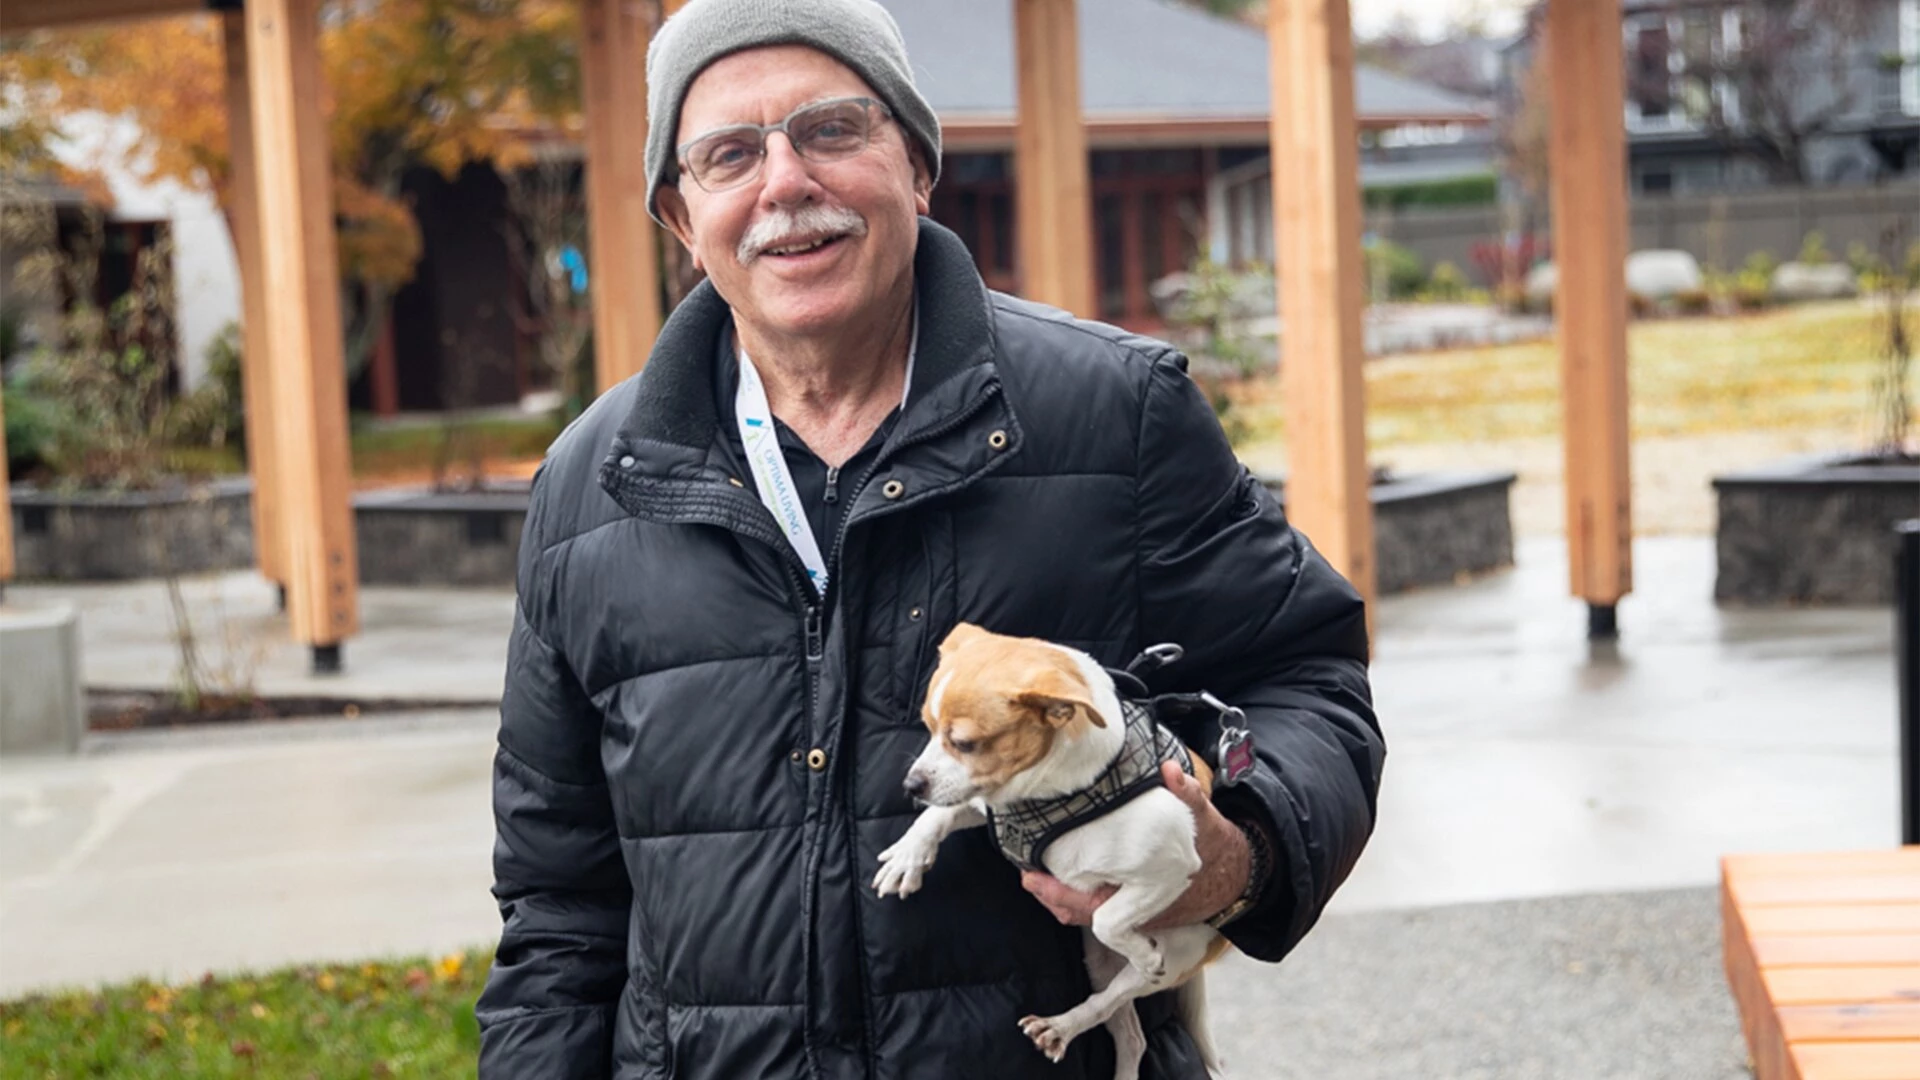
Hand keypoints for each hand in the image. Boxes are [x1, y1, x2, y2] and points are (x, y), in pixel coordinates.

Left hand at [1020, 761, 1250, 929]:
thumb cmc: (1217, 849)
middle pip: (1080, 913)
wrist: (1237, 873)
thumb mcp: (1204, 819)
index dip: (1058, 892)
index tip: (1034, 877)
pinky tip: (1062, 878)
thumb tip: (1170, 772)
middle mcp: (1137, 910)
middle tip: (1027, 876)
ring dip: (1061, 897)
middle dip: (1051, 896)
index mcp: (1146, 893)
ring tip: (1036, 878)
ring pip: (1086, 914)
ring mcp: (1135, 913)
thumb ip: (1187, 794)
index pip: (1090, 905)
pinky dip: (1076, 896)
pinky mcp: (1135, 908)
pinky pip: (1097, 908)